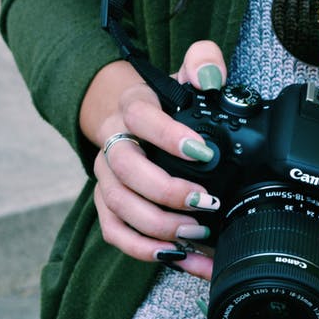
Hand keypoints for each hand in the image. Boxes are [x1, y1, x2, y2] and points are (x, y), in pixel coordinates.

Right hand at [82, 41, 228, 278]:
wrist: (128, 118)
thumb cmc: (164, 103)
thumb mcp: (185, 74)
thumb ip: (203, 62)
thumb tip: (211, 75)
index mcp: (132, 107)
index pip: (140, 117)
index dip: (168, 136)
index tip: (204, 152)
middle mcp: (113, 143)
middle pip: (125, 169)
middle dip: (166, 191)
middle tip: (206, 202)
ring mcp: (106, 177)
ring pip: (119, 205)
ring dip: (158, 225)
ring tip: (198, 233)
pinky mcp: (107, 205)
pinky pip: (115, 232)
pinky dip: (143, 249)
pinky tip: (176, 256)